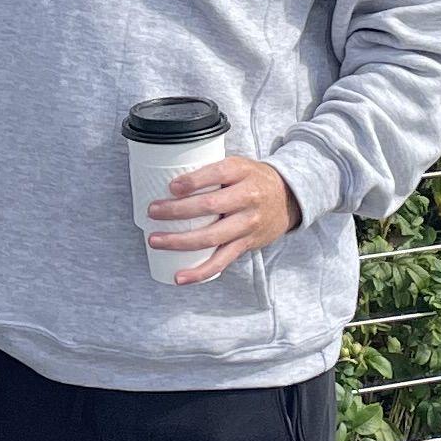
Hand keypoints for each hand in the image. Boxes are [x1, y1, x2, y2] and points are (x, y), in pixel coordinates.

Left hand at [148, 154, 300, 284]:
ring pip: (212, 237)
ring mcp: (247, 224)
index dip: (193, 181)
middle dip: (177, 211)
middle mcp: (247, 198)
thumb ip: (211, 170)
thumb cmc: (252, 179)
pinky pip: (222, 261)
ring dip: (180, 241)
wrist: (287, 198)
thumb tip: (168, 177)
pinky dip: (200, 271)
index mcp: (242, 173)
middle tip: (153, 211)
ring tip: (155, 240)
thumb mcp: (238, 164)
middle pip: (210, 206)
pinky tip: (180, 276)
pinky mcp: (245, 244)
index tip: (172, 187)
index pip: (218, 173)